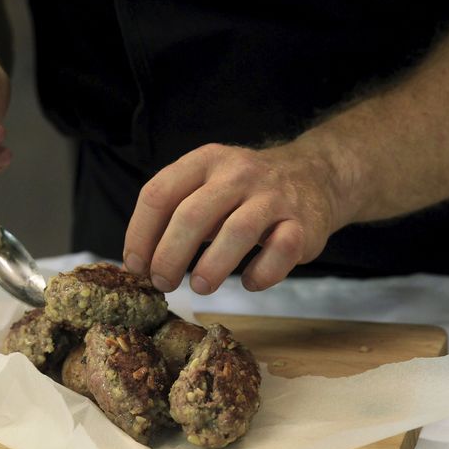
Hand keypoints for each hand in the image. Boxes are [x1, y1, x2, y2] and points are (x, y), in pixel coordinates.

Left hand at [123, 142, 346, 292]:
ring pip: (236, 232)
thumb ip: (172, 216)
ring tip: (199, 287)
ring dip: (211, 267)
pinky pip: (280, 252)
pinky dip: (260, 274)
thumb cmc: (243, 193)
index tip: (136, 266)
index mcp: (205, 161)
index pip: (158, 194)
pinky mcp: (303, 224)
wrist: (313, 176)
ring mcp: (273, 197)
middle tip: (162, 283)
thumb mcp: (205, 187)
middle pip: (192, 216)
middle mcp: (238, 173)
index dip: (140, 234)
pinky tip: (248, 282)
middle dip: (169, 256)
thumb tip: (138, 264)